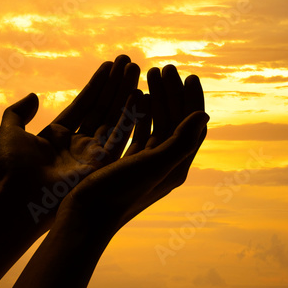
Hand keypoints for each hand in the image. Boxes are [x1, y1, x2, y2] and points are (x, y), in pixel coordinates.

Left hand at [0, 55, 141, 225]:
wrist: (18, 198)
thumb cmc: (11, 169)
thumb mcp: (11, 133)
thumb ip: (18, 112)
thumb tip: (33, 96)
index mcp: (58, 137)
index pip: (83, 104)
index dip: (97, 84)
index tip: (111, 64)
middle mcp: (78, 145)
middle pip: (102, 108)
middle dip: (116, 84)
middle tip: (130, 61)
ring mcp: (92, 155)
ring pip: (114, 117)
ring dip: (125, 93)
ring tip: (137, 69)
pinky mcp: (102, 166)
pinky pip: (120, 136)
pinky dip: (130, 116)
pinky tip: (139, 94)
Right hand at [58, 64, 208, 235]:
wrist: (84, 220)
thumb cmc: (118, 193)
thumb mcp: (153, 165)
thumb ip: (180, 140)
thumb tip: (204, 115)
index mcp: (176, 166)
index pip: (192, 126)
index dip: (193, 100)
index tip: (189, 75)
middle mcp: (163, 164)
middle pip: (175, 120)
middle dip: (172, 92)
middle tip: (164, 68)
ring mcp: (144, 163)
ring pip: (156, 122)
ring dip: (155, 97)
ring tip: (149, 74)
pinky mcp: (125, 162)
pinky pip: (137, 130)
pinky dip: (137, 110)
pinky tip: (132, 96)